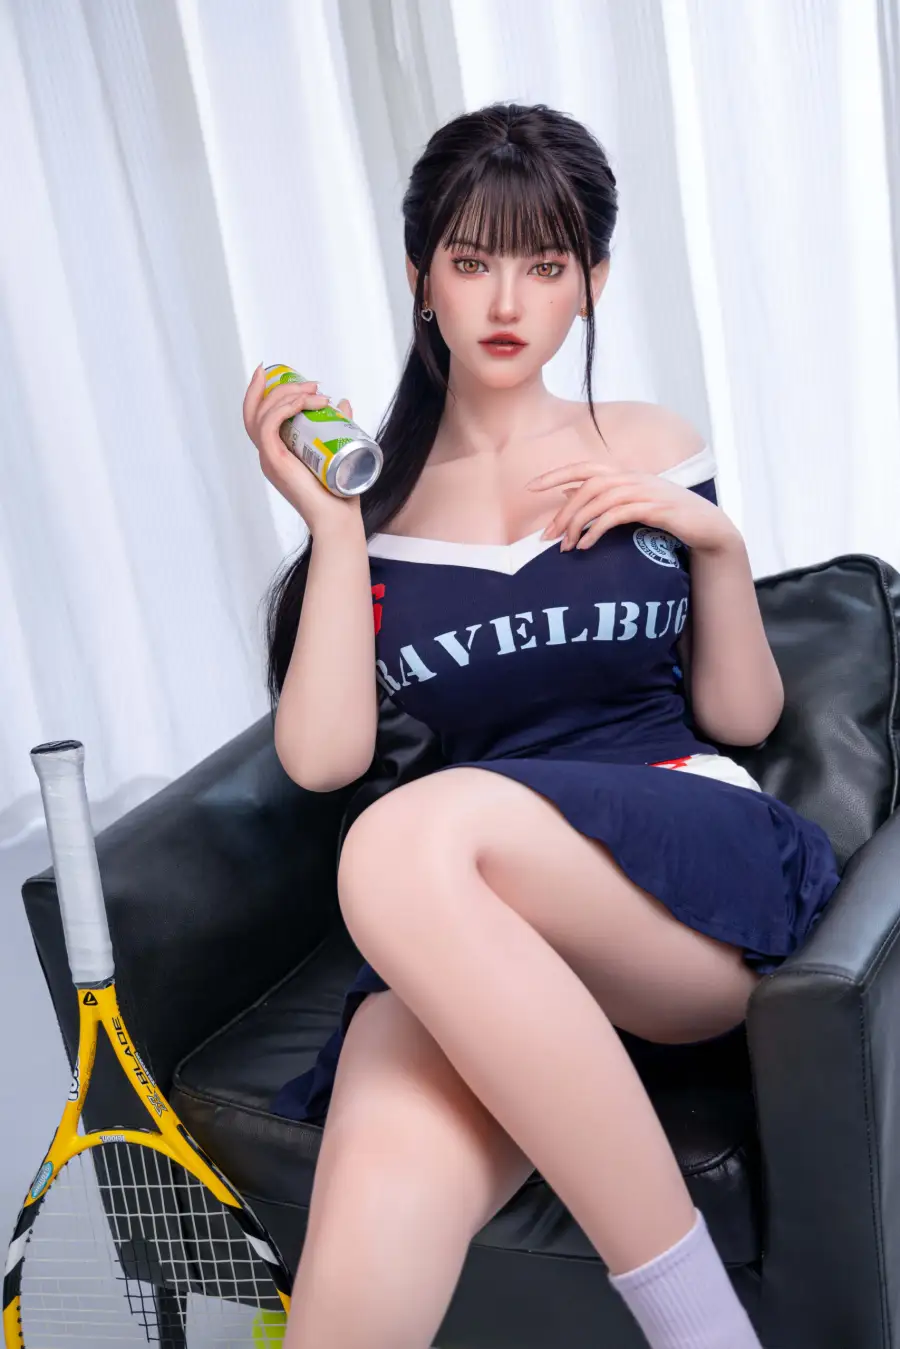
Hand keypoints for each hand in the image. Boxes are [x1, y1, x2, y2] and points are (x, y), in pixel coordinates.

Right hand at [242, 366, 360, 533]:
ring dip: (287, 395)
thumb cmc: (339, 494)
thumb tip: (342, 402)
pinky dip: (282, 408)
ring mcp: (268, 458)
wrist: (338, 519)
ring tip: (316, 392)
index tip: (281, 373)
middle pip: (256, 410)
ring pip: (262, 414)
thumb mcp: (337, 450)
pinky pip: (268, 426)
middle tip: (312, 384)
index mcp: (276, 452)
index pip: (259, 416)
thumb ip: (338, 427)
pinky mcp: (274, 461)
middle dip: (280, 387)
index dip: (262, 391)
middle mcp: (267, 454)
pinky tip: (302, 402)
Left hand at [525, 460, 737, 553]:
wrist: (708, 527)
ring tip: (565, 547)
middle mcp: (633, 478)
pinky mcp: (655, 508)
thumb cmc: (668, 516)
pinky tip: (586, 545)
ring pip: (600, 500)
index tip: (530, 487)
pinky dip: (598, 529)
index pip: (584, 468)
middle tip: (547, 537)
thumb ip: (601, 498)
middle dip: (564, 511)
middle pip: (588, 486)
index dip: (556, 475)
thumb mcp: (631, 504)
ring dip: (578, 523)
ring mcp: (645, 491)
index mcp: (626, 474)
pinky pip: (618, 515)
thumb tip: (566, 494)